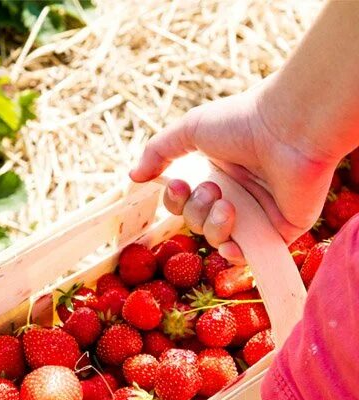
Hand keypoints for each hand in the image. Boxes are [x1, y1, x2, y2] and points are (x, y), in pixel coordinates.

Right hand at [130, 82, 337, 263]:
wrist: (289, 127)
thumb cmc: (242, 121)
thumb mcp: (190, 128)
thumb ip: (158, 151)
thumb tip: (134, 177)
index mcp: (218, 172)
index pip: (185, 200)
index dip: (175, 199)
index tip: (178, 183)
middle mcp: (238, 193)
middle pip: (197, 221)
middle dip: (195, 209)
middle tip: (212, 188)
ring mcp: (260, 213)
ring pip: (218, 238)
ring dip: (212, 224)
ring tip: (226, 203)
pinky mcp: (281, 229)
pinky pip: (249, 254)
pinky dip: (234, 252)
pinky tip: (230, 241)